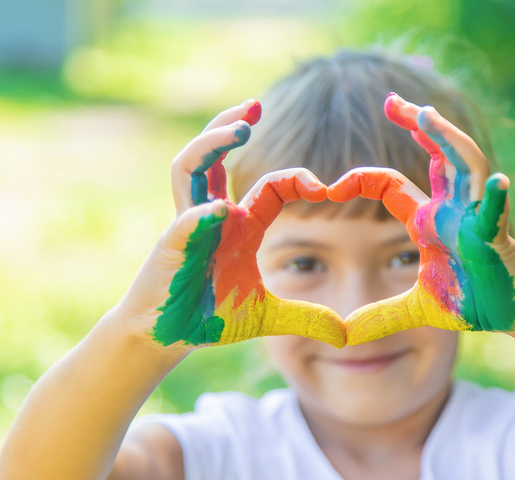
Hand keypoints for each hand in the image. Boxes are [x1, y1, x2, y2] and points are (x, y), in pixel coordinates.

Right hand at [120, 99, 345, 350]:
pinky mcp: (171, 248)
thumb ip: (306, 318)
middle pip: (216, 158)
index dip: (295, 179)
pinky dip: (200, 215)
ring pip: (190, 169)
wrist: (168, 337)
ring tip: (238, 128)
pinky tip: (219, 211)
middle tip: (256, 106)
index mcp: (240, 226)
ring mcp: (188, 226)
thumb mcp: (269, 317)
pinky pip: (184, 222)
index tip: (325, 186)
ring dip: (211, 146)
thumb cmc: (211, 318)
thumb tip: (345, 335)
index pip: (269, 187)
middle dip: (230, 129)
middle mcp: (213, 216)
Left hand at [328, 93, 514, 344]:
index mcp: (430, 221)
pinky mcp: (498, 239)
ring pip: (466, 168)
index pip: (392, 185)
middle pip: (436, 155)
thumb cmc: (472, 299)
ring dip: (449, 141)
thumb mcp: (416, 309)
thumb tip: (343, 333)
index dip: (363, 179)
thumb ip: (381, 316)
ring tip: (427, 115)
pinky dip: (496, 199)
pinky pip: (496, 215)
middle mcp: (453, 210)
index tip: (333, 184)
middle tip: (391, 100)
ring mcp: (478, 219)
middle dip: (418, 126)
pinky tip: (496, 183)